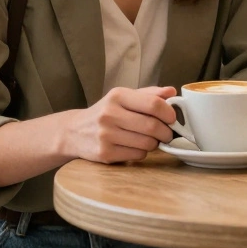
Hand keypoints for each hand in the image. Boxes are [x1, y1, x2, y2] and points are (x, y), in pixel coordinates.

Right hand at [62, 86, 176, 163]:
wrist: (74, 132)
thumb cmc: (105, 113)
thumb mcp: (124, 97)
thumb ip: (149, 94)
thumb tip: (172, 92)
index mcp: (118, 96)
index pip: (153, 104)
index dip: (169, 113)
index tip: (173, 118)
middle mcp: (110, 114)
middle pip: (152, 126)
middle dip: (166, 132)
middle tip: (167, 133)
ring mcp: (106, 135)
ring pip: (147, 143)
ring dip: (154, 143)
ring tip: (148, 139)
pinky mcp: (105, 153)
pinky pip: (137, 155)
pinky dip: (142, 153)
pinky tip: (134, 147)